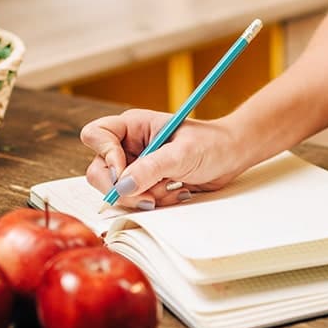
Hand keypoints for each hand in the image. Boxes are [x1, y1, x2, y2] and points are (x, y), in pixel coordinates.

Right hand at [79, 109, 244, 209]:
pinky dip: (155, 202)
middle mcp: (129, 145)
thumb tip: (123, 186)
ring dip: (144, 197)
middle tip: (150, 198)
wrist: (232, 156)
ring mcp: (136, 165)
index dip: (106, 157)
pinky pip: (136, 199)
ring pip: (118, 190)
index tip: (126, 175)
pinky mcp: (147, 182)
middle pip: (100, 171)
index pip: (96, 136)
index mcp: (132, 126)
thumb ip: (151, 169)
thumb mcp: (182, 154)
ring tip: (172, 190)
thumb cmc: (211, 144)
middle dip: (124, 189)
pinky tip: (176, 193)